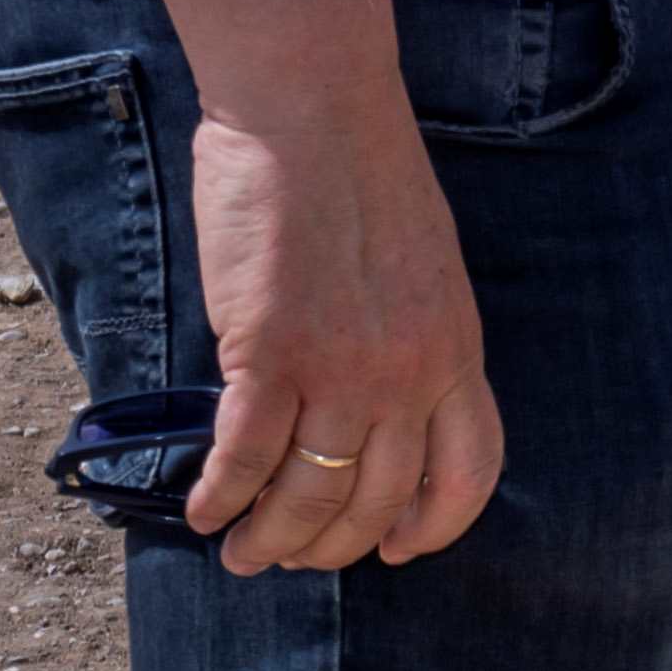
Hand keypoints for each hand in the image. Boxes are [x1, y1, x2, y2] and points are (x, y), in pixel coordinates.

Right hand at [178, 92, 502, 576]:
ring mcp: (342, 368)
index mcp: (457, 350)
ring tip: (242, 552)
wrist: (315, 114)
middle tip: (290, 556)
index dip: (432, 526)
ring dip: (270, 539)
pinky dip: (220, 497)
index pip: (468, 472)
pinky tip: (203, 511)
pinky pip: (244, 456)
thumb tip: (377, 411)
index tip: (396, 550)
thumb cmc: (365, 181)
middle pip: (377, 501)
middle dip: (330, 545)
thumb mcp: (426, 272)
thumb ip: (413, 343)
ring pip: (309, 496)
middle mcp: (410, 372)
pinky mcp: (269, 353)